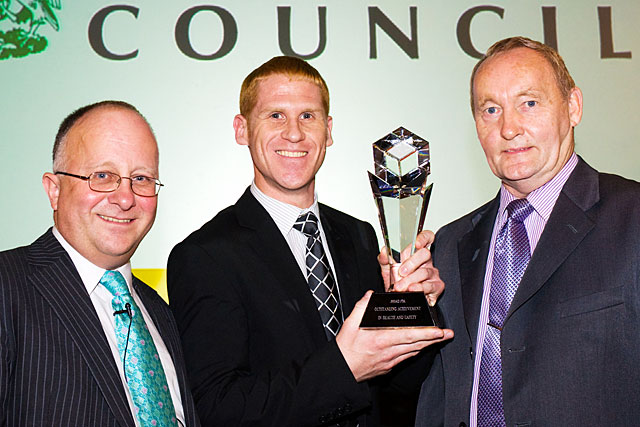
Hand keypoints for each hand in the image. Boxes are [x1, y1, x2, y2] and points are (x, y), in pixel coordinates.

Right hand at [336, 291, 453, 381]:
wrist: (342, 370)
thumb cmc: (346, 349)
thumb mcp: (349, 324)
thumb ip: (362, 307)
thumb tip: (371, 295)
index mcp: (381, 339)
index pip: (409, 336)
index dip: (426, 334)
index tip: (438, 331)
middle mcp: (389, 351)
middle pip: (417, 344)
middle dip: (434, 339)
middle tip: (448, 334)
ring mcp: (390, 360)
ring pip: (414, 352)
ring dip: (428, 345)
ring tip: (439, 338)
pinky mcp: (389, 366)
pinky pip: (406, 357)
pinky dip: (416, 351)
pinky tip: (421, 347)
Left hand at [378, 230, 443, 305]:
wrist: (400, 301)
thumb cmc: (398, 283)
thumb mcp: (387, 270)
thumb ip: (385, 260)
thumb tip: (384, 250)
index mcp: (416, 254)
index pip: (427, 238)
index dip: (424, 238)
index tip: (417, 244)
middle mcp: (426, 262)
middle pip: (425, 254)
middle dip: (411, 263)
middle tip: (401, 272)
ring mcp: (433, 274)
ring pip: (425, 272)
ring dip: (410, 280)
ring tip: (400, 286)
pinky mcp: (437, 287)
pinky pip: (430, 286)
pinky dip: (419, 288)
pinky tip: (412, 289)